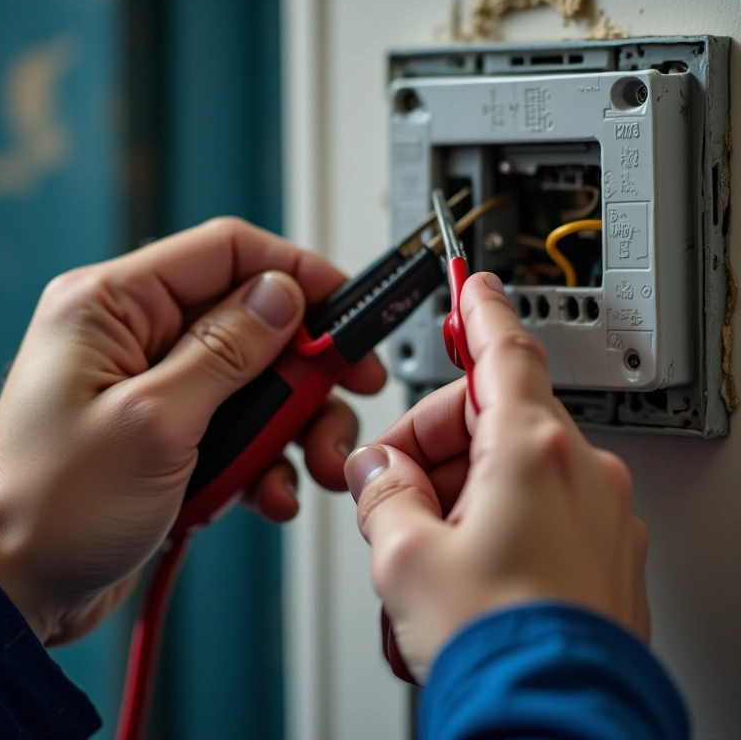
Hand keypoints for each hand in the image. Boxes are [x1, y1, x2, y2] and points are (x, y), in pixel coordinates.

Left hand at [0, 218, 384, 644]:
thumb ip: (226, 352)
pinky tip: (268, 492)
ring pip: (259, 380)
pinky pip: (244, 427)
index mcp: (113, 306)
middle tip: (347, 392)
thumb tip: (281, 297)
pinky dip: (268, 461)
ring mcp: (160, 387)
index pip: (226, 253)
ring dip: (295, 425)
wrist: (15, 592)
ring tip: (310, 465)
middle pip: (254, 321)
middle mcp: (138, 337)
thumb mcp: (153, 421)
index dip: (296, 273)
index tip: (346, 307)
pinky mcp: (176, 432)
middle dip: (306, 367)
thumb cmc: (47, 508)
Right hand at [345, 273, 647, 682]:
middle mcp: (578, 474)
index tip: (473, 282)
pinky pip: (534, 511)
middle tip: (388, 491)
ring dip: (454, 496)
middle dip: (430, 447)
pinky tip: (459, 574)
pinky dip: (490, 524)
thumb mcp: (404, 558)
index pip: (505, 350)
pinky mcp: (602, 555)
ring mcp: (598, 516)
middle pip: (491, 419)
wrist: (556, 727)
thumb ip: (383, 495)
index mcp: (532, 453)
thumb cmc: (497, 649)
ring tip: (421, 559)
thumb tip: (376, 475)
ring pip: (508, 470)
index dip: (480, 310)